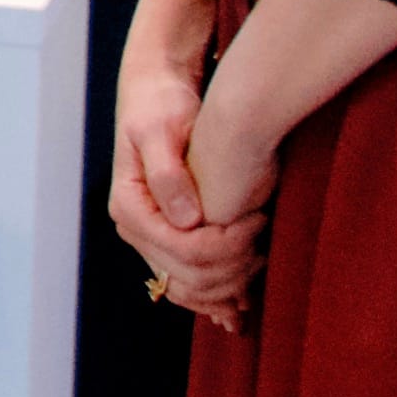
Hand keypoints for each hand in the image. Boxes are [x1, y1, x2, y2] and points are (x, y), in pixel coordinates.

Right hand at [108, 0, 260, 322]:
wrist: (156, 92)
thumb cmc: (161, 103)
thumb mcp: (161, 129)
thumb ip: (169, 173)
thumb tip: (186, 219)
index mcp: (129, 206)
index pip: (183, 250)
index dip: (227, 245)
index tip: (258, 219)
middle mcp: (134, 228)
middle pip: (188, 276)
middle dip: (233, 269)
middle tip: (266, 241)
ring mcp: (148, 238)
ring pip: (189, 288)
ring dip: (227, 288)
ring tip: (261, 262)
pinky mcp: (165, 238)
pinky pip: (187, 282)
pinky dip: (213, 296)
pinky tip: (238, 304)